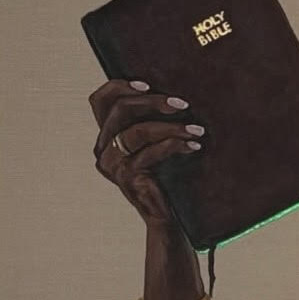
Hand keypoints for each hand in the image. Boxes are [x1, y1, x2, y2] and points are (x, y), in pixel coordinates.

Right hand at [89, 80, 205, 224]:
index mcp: (106, 136)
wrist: (166, 215)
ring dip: (172, 127)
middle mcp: (103, 148)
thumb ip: (151, 120)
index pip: (99, 101)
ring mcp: (112, 164)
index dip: (118, 86)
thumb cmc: (166, 175)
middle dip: (153, 102)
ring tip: (198, 130)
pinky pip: (151, 152)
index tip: (147, 83)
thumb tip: (173, 92)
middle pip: (119, 111)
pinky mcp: (126, 177)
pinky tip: (194, 145)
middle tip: (183, 104)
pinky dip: (175, 145)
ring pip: (137, 131)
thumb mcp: (156, 143)